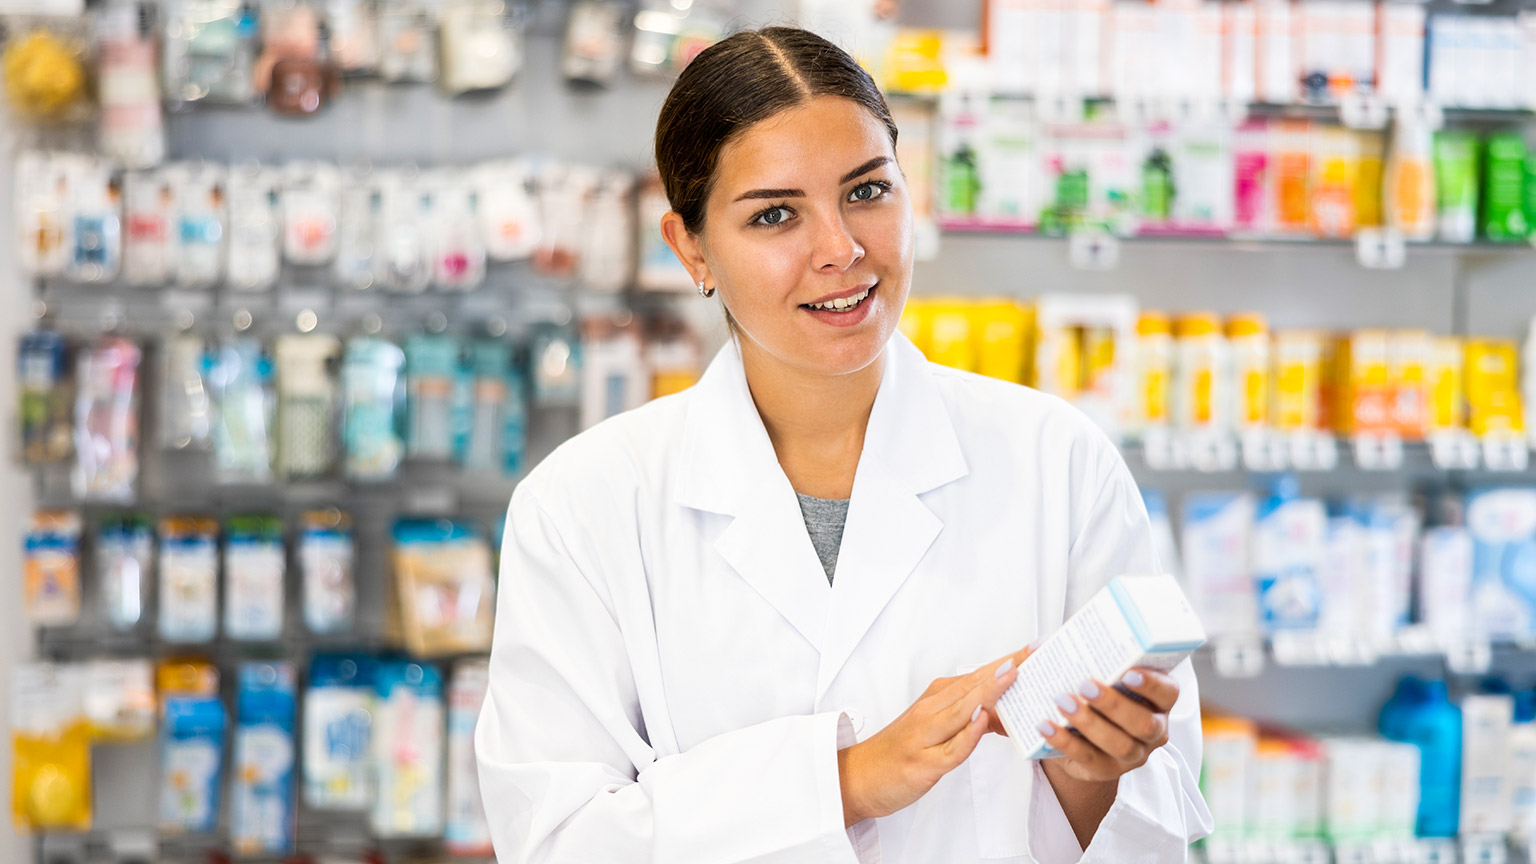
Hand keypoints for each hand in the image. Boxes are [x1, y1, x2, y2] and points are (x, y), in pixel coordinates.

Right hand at [837, 648, 1030, 826]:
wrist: (858, 777)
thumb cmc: (901, 751)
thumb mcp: (938, 730)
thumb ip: (970, 719)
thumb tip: (1005, 712)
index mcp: (937, 699)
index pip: (980, 675)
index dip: (1010, 661)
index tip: (1038, 646)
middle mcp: (931, 711)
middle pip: (975, 685)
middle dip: (1008, 667)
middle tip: (1037, 650)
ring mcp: (925, 736)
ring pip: (962, 709)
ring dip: (989, 690)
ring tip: (1014, 672)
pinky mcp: (922, 763)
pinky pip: (949, 749)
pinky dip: (966, 734)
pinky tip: (982, 721)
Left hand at [1035, 668, 1178, 782]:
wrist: (1079, 737)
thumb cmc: (1090, 697)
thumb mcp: (1092, 675)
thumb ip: (1077, 659)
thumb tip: (1040, 644)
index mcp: (1157, 701)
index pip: (1168, 692)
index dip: (1152, 684)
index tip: (1128, 672)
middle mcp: (1153, 730)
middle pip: (1144, 722)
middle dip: (1114, 704)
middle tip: (1085, 685)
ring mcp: (1133, 754)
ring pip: (1119, 744)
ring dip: (1089, 723)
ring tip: (1063, 702)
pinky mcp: (1106, 770)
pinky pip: (1088, 758)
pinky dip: (1064, 741)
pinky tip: (1046, 726)